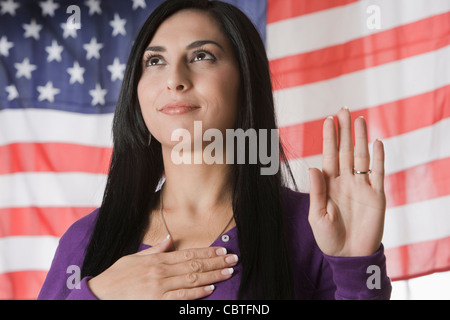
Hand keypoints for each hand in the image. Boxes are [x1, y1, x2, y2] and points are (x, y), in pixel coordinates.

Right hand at [87, 236, 237, 298]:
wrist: (100, 296)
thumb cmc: (116, 277)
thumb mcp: (133, 258)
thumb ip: (154, 250)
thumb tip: (169, 240)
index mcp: (157, 260)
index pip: (188, 254)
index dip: (207, 251)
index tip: (221, 249)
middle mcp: (161, 272)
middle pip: (194, 265)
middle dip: (216, 262)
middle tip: (233, 259)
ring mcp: (160, 289)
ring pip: (192, 280)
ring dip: (212, 276)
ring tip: (228, 272)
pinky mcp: (157, 303)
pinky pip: (181, 298)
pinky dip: (196, 293)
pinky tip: (210, 289)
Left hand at [308, 107, 385, 256]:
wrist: (348, 255)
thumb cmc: (328, 237)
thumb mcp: (317, 215)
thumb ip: (316, 191)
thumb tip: (313, 167)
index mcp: (329, 184)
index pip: (328, 155)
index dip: (329, 138)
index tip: (327, 120)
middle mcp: (345, 180)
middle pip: (345, 150)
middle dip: (344, 131)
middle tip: (344, 110)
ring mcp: (362, 186)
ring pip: (362, 157)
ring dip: (361, 138)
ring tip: (359, 119)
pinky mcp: (377, 196)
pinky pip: (378, 173)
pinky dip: (379, 158)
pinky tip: (377, 142)